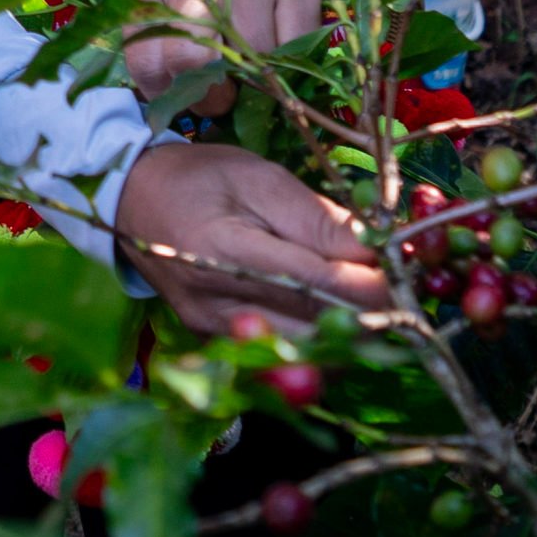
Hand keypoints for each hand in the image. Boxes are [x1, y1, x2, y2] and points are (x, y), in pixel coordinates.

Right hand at [112, 139, 389, 334]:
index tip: (408, 277)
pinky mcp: (215, 344)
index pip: (317, 285)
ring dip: (348, 337)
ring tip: (371, 305)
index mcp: (226, 252)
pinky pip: (280, 358)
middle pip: (315, 331)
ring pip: (303, 355)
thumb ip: (318, 220)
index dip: (372, 287)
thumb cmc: (197, 178)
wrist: (128, 199)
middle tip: (401, 294)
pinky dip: (317, 346)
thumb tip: (379, 251)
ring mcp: (215, 332)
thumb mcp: (259, 178)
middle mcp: (218, 305)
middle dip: (369, 317)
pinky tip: (334, 322)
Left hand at [117, 0, 330, 111]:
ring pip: (249, 54)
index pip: (148, 63)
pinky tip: (283, 52)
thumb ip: (157, 33)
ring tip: (254, 74)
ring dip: (256, 79)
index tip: (190, 101)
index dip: (172, 96)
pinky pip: (295, 40)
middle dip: (213, 96)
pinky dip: (291, 57)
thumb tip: (168, 102)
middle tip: (226, 97)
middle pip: (193, 61)